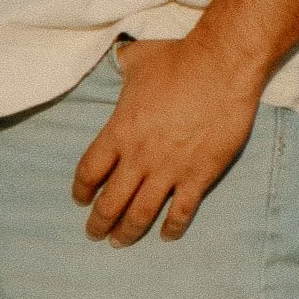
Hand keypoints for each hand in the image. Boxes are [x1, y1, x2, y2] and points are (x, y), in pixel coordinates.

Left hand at [71, 38, 262, 244]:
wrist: (219, 68)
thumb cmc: (177, 61)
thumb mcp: (138, 59)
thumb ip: (124, 65)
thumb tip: (119, 56)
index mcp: (119, 131)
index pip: (89, 171)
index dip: (81, 190)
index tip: (80, 200)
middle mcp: (139, 157)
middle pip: (111, 201)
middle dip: (99, 222)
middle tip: (94, 234)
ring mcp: (169, 170)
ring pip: (141, 214)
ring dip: (127, 232)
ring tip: (119, 242)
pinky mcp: (198, 176)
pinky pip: (181, 212)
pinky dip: (172, 228)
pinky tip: (166, 236)